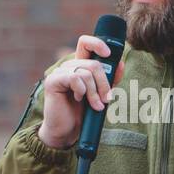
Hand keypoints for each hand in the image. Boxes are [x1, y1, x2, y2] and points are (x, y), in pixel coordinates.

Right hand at [39, 35, 125, 149]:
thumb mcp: (102, 94)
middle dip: (104, 83)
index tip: (109, 54)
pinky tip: (77, 99)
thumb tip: (120, 64)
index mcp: (81, 66)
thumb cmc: (84, 112)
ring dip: (94, 92)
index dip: (98, 43)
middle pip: (93, 63)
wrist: (68, 129)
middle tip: (106, 99)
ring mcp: (60, 72)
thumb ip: (111, 79)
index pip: (86, 44)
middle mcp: (69, 66)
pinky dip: (81, 91)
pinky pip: (74, 78)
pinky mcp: (52, 81)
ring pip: (86, 72)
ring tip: (95, 105)